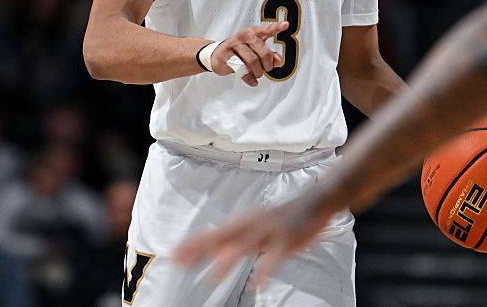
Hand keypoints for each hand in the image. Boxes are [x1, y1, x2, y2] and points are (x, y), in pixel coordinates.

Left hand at [174, 194, 330, 285]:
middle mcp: (250, 224)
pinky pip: (274, 257)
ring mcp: (268, 231)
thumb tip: (211, 252)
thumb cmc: (281, 218)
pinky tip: (257, 283)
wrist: (314, 202)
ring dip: (227, 261)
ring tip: (211, 277)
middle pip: (220, 237)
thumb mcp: (254, 228)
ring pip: (244, 246)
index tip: (172, 255)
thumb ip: (234, 241)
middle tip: (180, 262)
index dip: (191, 244)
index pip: (210, 234)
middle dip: (199, 250)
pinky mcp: (286, 239)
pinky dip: (265, 270)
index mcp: (241, 222)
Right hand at [211, 22, 287, 86]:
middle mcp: (245, 36)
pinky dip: (249, 78)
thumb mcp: (256, 51)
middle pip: (264, 52)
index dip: (277, 27)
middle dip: (267, 65)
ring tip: (257, 74)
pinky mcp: (226, 55)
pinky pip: (241, 69)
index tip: (286, 25)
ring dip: (258, 72)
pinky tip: (252, 81)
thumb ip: (270, 55)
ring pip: (253, 61)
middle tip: (266, 69)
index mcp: (254, 32)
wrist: (216, 55)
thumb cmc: (239, 52)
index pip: (267, 29)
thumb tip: (278, 61)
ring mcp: (234, 44)